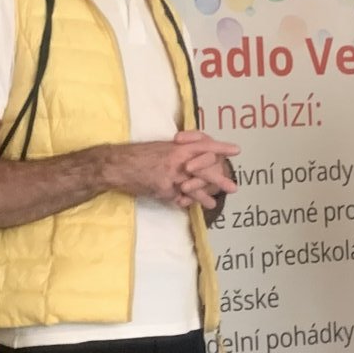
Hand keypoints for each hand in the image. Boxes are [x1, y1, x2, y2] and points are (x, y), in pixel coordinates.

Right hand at [103, 134, 239, 209]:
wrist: (116, 164)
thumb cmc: (136, 154)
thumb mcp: (160, 148)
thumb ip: (177, 153)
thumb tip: (190, 159)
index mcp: (177, 147)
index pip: (205, 145)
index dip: (221, 147)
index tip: (237, 150)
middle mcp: (177, 160)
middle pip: (204, 169)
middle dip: (219, 179)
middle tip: (234, 187)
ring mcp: (171, 176)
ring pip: (193, 187)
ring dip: (205, 196)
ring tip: (214, 204)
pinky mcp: (163, 189)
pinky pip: (177, 197)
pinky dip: (183, 202)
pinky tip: (189, 207)